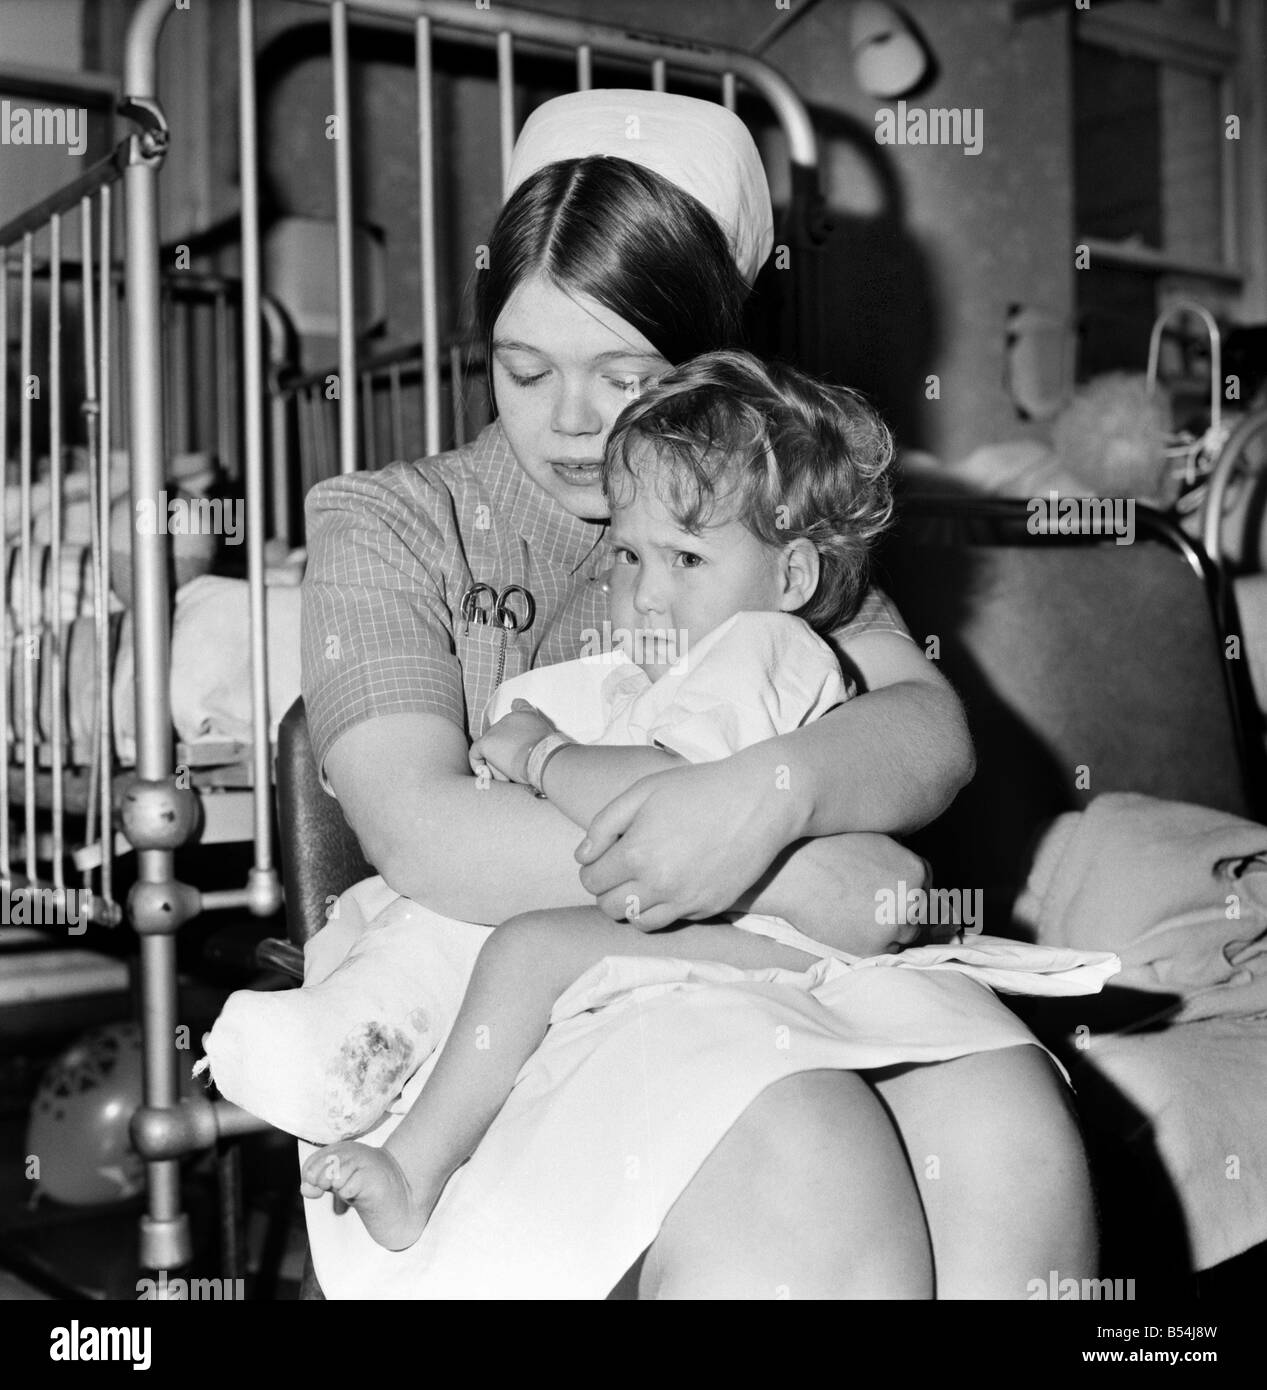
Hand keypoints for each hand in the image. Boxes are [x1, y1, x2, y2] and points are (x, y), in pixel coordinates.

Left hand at [469, 700, 557, 782]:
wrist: (542, 757)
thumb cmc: (549, 755)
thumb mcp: (548, 742)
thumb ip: (539, 740)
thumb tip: (533, 753)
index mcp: (528, 715)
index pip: (520, 705)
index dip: (517, 707)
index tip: (515, 705)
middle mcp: (509, 718)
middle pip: (501, 736)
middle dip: (505, 753)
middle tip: (514, 769)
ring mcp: (496, 729)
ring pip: (491, 748)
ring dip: (497, 763)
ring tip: (507, 776)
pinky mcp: (486, 742)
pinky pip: (476, 754)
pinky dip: (479, 765)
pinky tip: (486, 775)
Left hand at [575, 757, 801, 929]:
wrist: (758, 801)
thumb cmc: (697, 788)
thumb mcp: (643, 791)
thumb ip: (604, 824)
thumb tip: (582, 857)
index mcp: (636, 854)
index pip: (591, 881)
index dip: (591, 869)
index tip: (601, 859)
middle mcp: (658, 885)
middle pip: (609, 907)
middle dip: (607, 890)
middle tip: (619, 872)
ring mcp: (685, 901)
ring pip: (638, 922)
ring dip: (632, 905)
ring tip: (642, 882)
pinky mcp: (709, 909)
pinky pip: (672, 920)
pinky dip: (663, 908)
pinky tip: (670, 884)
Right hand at [750, 833, 938, 954]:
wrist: (794, 874)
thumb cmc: (826, 849)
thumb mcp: (874, 839)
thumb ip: (897, 855)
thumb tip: (905, 865)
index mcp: (916, 870)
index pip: (927, 884)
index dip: (908, 886)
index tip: (892, 890)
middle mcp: (913, 899)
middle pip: (922, 912)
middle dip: (903, 908)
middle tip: (876, 904)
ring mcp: (895, 925)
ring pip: (908, 934)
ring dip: (891, 928)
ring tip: (863, 915)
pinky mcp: (874, 947)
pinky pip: (886, 950)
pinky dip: (874, 942)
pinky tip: (854, 926)